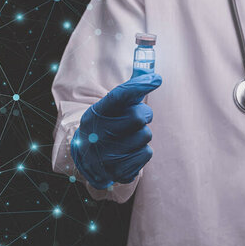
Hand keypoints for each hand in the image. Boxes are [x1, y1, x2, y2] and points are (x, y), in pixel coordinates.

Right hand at [70, 72, 161, 188]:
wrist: (87, 160)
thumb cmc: (106, 126)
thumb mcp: (109, 108)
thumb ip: (129, 91)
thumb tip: (151, 74)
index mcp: (96, 113)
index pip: (119, 95)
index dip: (139, 86)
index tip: (156, 79)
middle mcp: (98, 133)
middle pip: (139, 116)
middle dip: (143, 115)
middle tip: (134, 120)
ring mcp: (107, 154)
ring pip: (146, 135)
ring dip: (142, 135)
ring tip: (128, 138)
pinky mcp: (119, 171)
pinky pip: (147, 153)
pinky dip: (142, 152)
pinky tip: (129, 152)